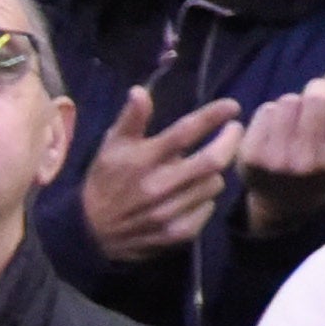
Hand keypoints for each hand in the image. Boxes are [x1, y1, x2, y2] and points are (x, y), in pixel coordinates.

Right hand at [76, 82, 245, 266]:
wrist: (90, 234)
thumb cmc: (105, 182)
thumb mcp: (110, 148)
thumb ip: (130, 120)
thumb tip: (140, 91)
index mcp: (143, 160)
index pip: (185, 132)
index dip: (213, 116)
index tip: (232, 106)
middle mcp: (158, 185)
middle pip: (213, 160)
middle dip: (230, 141)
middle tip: (234, 130)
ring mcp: (170, 211)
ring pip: (214, 184)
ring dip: (213, 173)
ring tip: (204, 167)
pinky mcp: (178, 232)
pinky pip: (208, 208)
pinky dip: (204, 199)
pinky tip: (191, 196)